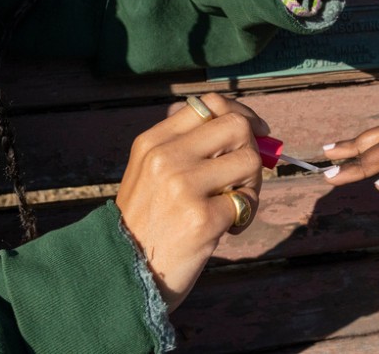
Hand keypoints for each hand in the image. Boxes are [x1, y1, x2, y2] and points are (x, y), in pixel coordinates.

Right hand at [115, 93, 267, 311]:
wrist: (123, 273)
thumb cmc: (149, 222)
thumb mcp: (151, 173)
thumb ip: (189, 147)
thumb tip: (249, 126)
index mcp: (153, 142)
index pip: (209, 104)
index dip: (241, 114)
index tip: (255, 131)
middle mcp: (166, 157)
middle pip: (237, 126)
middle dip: (252, 150)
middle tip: (242, 177)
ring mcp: (182, 186)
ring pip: (250, 161)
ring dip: (251, 185)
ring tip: (233, 205)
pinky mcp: (202, 218)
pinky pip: (247, 201)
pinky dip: (246, 215)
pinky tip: (227, 228)